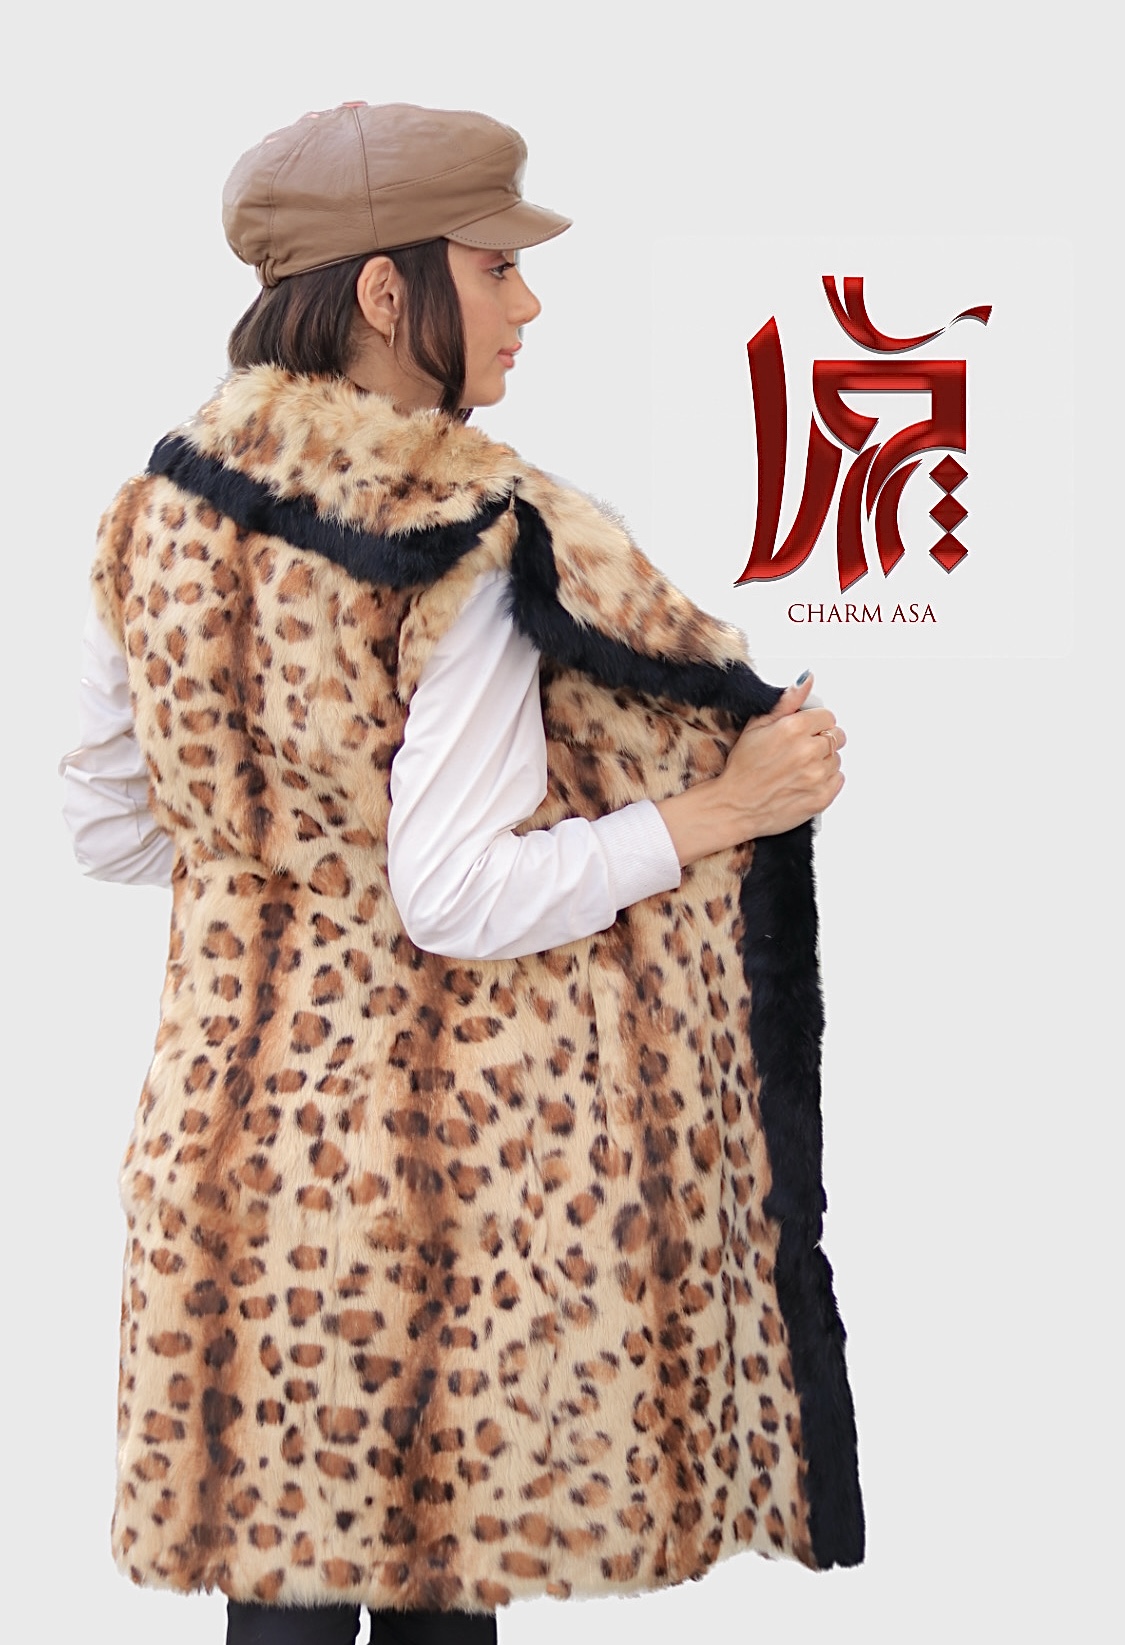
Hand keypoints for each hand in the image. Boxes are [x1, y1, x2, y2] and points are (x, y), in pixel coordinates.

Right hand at [654, 673, 845, 866]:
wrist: (735, 807)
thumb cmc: (743, 768)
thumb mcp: (756, 725)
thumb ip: (787, 701)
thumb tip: (807, 679)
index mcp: (794, 728)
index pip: (827, 717)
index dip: (815, 724)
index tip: (803, 733)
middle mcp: (809, 751)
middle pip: (836, 737)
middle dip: (820, 742)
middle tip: (798, 753)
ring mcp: (817, 776)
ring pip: (836, 760)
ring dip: (822, 762)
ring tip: (798, 770)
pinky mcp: (821, 797)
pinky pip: (838, 780)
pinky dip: (825, 781)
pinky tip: (804, 782)